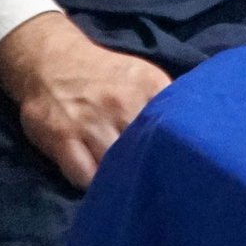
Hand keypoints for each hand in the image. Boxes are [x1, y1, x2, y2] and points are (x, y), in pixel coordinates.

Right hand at [0, 13, 170, 187]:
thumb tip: (195, 135)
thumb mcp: (142, 77)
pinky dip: (92, 184)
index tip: (179, 164)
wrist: (50, 61)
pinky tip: (95, 179)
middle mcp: (123, 103)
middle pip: (147, 152)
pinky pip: (85, 177)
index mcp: (149, 86)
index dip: (178, 150)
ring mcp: (92, 122)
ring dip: (120, 179)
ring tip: (121, 182)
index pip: (175, 127)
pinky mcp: (62, 139)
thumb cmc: (103, 75)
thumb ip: (167, 102)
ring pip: (117, 168)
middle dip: (149, 167)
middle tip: (148, 178)